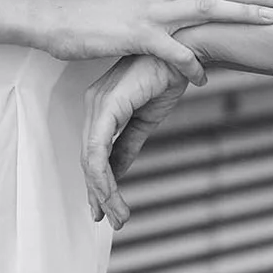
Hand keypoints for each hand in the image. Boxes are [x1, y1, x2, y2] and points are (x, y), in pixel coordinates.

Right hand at [42, 0, 272, 86]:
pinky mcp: (135, 34)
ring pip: (205, 9)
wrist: (58, 17)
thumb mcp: (139, 5)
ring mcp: (151, 11)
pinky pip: (171, 49)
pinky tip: (205, 77)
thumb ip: (167, 8)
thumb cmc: (98, 17)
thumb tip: (192, 17)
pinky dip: (191, 63)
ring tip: (268, 23)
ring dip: (239, 14)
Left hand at [81, 53, 194, 228]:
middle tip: (111, 220)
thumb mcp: (145, 119)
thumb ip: (128, 144)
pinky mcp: (107, 107)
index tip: (105, 208)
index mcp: (101, 105)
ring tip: (117, 216)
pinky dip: (104, 178)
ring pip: (90, 160)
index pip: (92, 151)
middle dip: (98, 194)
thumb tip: (117, 171)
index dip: (98, 182)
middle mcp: (93, 104)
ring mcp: (97, 105)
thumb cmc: (167, 75)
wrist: (185, 52)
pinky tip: (112, 196)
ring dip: (103, 193)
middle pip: (87, 158)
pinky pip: (97, 150)